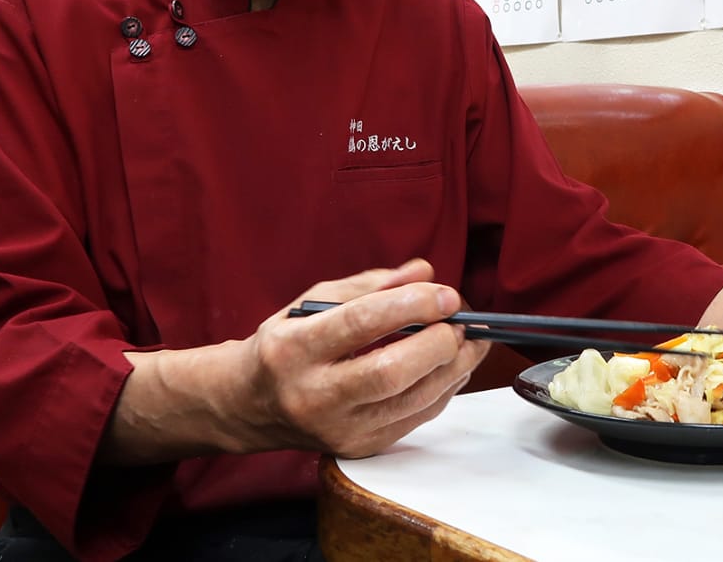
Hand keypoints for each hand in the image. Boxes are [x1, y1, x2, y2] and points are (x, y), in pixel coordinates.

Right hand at [243, 258, 489, 457]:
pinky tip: (452, 366)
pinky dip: (443, 389)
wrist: (253, 404)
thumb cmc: (287, 344)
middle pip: (389, 373)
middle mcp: (313, 395)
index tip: (445, 294)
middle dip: (437, 343)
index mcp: (294, 348)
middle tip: (459, 320)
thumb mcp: (315, 302)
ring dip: (453, 368)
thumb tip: (425, 273)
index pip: (359, 325)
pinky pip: (415, 419)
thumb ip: (371, 286)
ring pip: (411, 402)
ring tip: (469, 340)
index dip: (410, 306)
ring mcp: (338, 429)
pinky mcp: (359, 448)